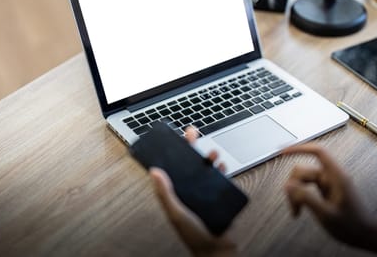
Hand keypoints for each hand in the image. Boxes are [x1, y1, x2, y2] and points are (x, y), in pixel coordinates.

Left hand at [150, 127, 236, 256]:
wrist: (217, 249)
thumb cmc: (193, 235)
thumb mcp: (175, 212)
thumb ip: (165, 193)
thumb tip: (154, 172)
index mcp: (176, 192)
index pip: (173, 167)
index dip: (173, 152)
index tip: (172, 137)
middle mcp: (190, 190)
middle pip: (190, 163)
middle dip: (192, 147)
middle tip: (192, 132)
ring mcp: (205, 191)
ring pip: (206, 168)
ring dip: (209, 157)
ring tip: (211, 152)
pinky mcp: (219, 194)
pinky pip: (221, 177)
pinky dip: (222, 168)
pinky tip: (222, 165)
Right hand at [283, 144, 373, 247]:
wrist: (365, 236)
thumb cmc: (351, 226)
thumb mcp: (326, 214)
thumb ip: (306, 198)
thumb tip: (288, 186)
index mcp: (337, 176)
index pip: (318, 152)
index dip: (300, 148)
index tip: (283, 151)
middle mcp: (332, 177)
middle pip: (305, 170)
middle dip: (294, 185)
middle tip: (294, 206)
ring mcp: (328, 184)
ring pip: (304, 180)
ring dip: (296, 194)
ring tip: (296, 211)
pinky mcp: (325, 191)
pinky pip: (307, 188)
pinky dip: (301, 197)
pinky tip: (300, 210)